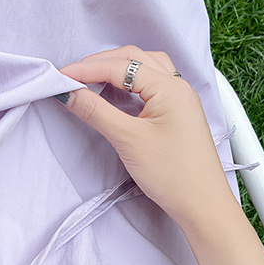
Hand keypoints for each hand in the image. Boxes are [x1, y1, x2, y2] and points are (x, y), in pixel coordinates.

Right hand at [58, 46, 235, 231]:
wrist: (203, 206)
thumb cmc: (174, 175)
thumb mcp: (128, 140)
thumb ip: (96, 112)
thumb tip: (69, 93)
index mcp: (170, 87)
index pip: (119, 67)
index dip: (86, 69)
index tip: (60, 77)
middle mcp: (177, 86)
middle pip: (133, 59)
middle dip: (100, 63)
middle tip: (72, 77)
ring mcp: (180, 99)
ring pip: (144, 68)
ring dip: (116, 69)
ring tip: (91, 80)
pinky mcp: (177, 113)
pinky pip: (151, 83)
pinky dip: (129, 81)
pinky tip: (115, 93)